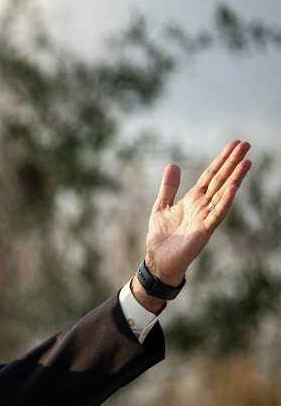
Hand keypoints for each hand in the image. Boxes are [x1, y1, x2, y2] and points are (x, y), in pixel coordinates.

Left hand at [142, 139, 251, 289]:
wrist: (158, 260)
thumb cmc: (161, 237)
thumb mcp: (162, 206)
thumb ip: (168, 187)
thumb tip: (173, 164)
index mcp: (194, 199)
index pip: (211, 175)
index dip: (221, 159)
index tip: (234, 144)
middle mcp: (203, 206)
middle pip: (221, 179)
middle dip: (232, 162)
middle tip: (246, 144)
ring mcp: (206, 217)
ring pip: (224, 193)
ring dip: (235, 178)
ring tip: (247, 161)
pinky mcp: (204, 230)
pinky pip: (218, 213)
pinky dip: (226, 200)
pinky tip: (234, 186)